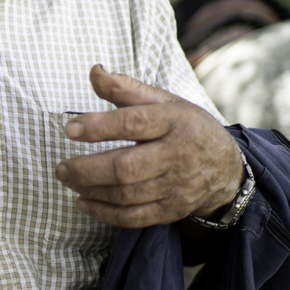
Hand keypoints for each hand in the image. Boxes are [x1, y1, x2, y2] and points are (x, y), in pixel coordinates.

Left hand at [54, 65, 241, 227]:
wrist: (228, 169)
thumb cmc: (187, 128)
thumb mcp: (165, 102)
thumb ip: (127, 88)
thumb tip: (94, 72)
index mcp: (174, 121)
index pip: (132, 123)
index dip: (98, 126)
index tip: (70, 129)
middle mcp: (177, 155)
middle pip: (126, 167)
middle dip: (87, 169)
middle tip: (61, 167)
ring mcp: (176, 186)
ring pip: (127, 194)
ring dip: (91, 190)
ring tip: (68, 180)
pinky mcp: (173, 209)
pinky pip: (135, 217)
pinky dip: (106, 213)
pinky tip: (84, 202)